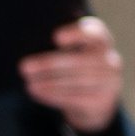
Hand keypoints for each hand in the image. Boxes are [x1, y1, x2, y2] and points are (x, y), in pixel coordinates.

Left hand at [19, 16, 123, 133]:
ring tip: (28, 83)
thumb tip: (32, 43)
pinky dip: (53, 96)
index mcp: (101, 40)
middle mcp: (110, 60)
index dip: (76, 34)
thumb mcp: (73, 50)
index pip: (94, 33)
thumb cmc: (75, 66)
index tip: (55, 38)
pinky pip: (76, 98)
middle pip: (80, 61)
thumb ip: (60, 43)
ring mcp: (110, 82)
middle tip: (24, 67)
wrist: (95, 101)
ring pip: (77, 81)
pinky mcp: (102, 102)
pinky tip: (37, 93)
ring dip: (49, 83)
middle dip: (49, 64)